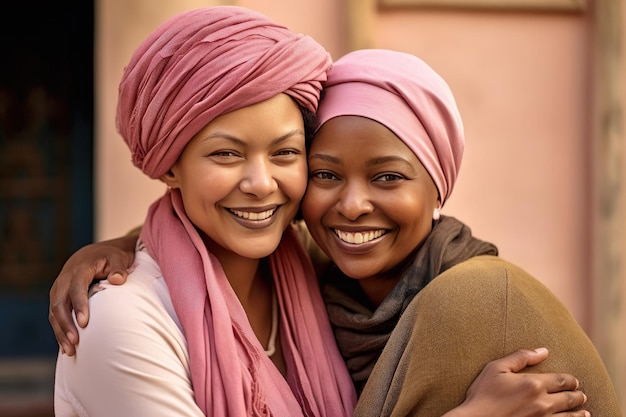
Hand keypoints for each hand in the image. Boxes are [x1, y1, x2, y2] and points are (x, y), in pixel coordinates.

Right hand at [48, 235, 137, 355]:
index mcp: (80, 269)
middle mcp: (64, 279)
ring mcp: (59, 289)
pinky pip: (55, 316)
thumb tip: (118, 280)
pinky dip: (59, 330)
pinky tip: (66, 347)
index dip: (79, 305)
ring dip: (60, 332)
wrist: (95, 252)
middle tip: (75, 343)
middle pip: (59, 304)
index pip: (76, 288)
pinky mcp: (58, 298)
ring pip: (54, 312)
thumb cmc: (110, 256)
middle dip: (66, 324)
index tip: (84, 323)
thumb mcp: (118, 257)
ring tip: (71, 351)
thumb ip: (119, 267)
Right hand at [447, 348, 588, 416]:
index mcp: (533, 384)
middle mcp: (543, 403)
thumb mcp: (496, 369)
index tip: (573, 381)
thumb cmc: (482, 395)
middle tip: (581, 395)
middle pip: (570, 399)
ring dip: (580, 413)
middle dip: (578, 396)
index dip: (570, 380)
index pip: (562, 380)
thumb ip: (521, 358)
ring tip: (584, 411)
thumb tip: (543, 351)